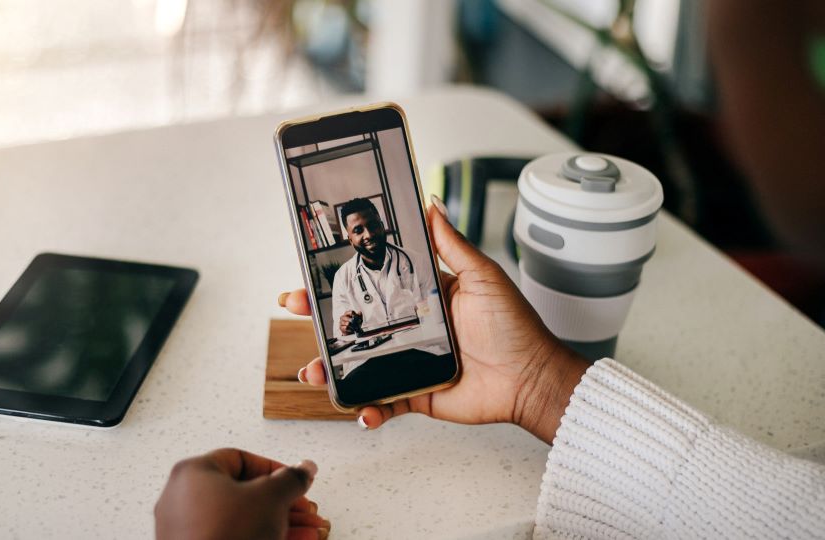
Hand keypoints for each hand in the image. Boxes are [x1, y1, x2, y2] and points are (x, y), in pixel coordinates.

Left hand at [155, 448, 329, 539]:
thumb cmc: (226, 536)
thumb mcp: (271, 497)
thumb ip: (291, 479)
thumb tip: (303, 470)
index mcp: (193, 473)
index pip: (242, 460)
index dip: (275, 470)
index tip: (294, 480)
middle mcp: (183, 500)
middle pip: (246, 494)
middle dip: (284, 504)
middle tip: (304, 510)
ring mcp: (188, 530)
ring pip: (244, 520)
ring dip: (281, 523)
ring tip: (308, 531)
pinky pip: (236, 537)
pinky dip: (263, 537)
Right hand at [280, 200, 589, 443]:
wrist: (531, 378)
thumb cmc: (513, 326)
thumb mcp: (482, 276)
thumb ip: (451, 244)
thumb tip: (432, 204)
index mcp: (422, 297)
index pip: (373, 284)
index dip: (341, 279)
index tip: (311, 272)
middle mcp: (411, 327)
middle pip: (356, 323)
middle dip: (319, 319)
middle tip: (294, 309)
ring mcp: (410, 362)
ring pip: (360, 364)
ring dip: (332, 368)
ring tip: (313, 370)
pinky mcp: (417, 394)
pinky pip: (385, 402)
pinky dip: (368, 409)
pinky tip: (358, 409)